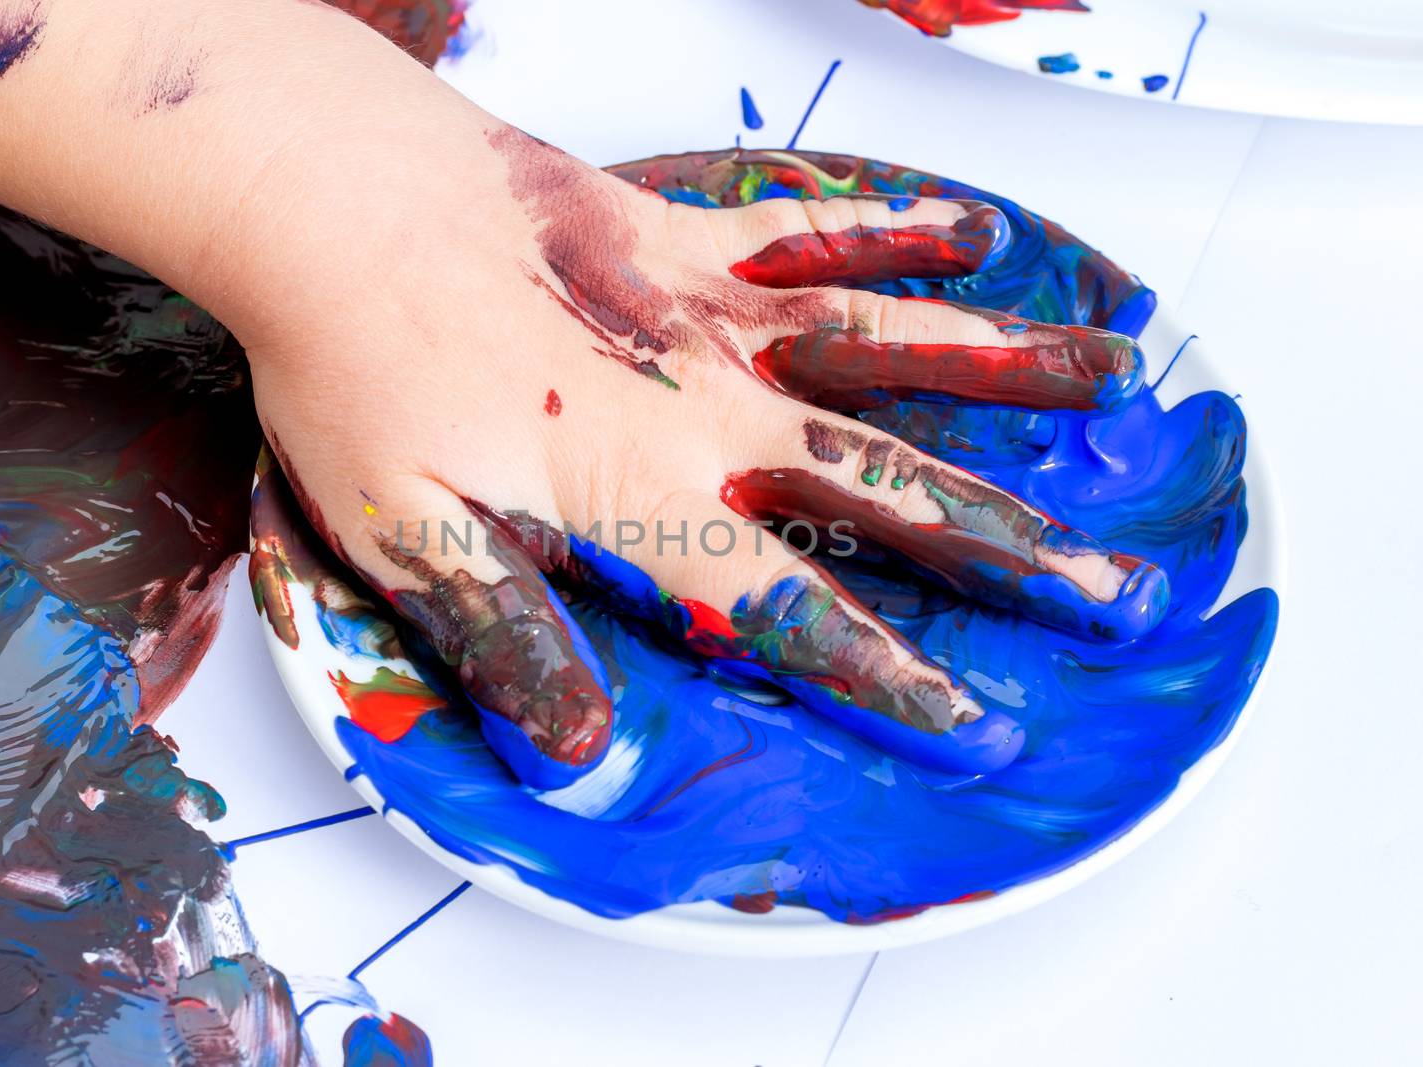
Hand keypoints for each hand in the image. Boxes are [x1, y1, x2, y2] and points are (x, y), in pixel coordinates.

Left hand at [246, 126, 1167, 788]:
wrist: (333, 199)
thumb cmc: (362, 365)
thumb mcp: (406, 533)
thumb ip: (507, 638)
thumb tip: (582, 756)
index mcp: (644, 493)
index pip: (788, 607)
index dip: (883, 676)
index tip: (974, 726)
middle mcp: (706, 403)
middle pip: (883, 485)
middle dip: (1004, 547)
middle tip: (1114, 589)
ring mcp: (707, 309)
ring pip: (886, 345)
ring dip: (1004, 371)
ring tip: (1116, 378)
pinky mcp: (684, 233)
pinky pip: (813, 229)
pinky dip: (896, 231)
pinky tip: (974, 231)